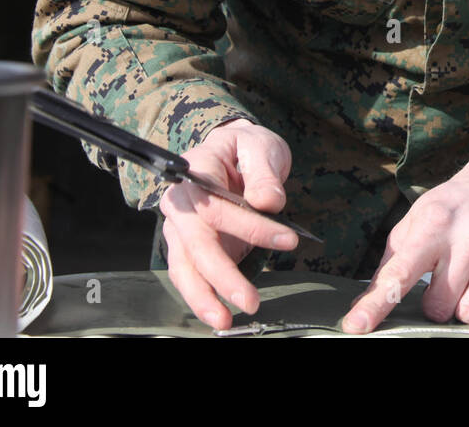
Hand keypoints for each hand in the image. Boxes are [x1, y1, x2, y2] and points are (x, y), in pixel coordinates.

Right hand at [159, 117, 299, 329]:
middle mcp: (180, 203)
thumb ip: (264, 174)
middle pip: (195, 245)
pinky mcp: (190, 247)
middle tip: (249, 301)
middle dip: (221, 276)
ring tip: (225, 321)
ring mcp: (181, 227)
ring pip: (184, 267)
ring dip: (203, 297)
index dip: (249, 226)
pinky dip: (203, 296)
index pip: (217, 206)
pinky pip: (191, 274)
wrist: (235, 151)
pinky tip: (220, 313)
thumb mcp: (261, 147)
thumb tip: (268, 203)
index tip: (288, 240)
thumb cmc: (246, 147)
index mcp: (195, 172)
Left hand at [342, 152, 468, 337]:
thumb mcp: (414, 222)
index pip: (400, 272)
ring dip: (465, 308)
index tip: (356, 327)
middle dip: (435, 305)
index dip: (376, 303)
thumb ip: (391, 263)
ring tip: (468, 286)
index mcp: (433, 224)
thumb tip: (362, 305)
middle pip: (440, 304)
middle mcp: (468, 236)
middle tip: (442, 283)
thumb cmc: (450, 208)